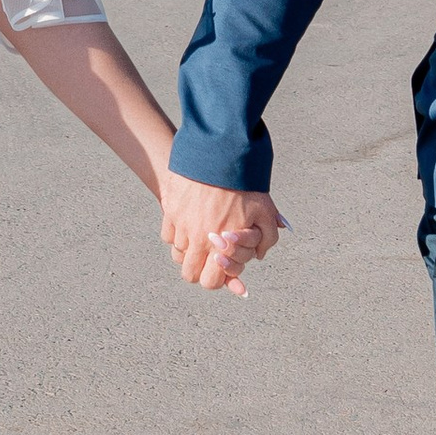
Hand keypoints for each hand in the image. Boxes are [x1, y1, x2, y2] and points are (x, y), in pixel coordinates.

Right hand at [159, 171, 287, 295]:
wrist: (222, 153)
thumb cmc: (245, 184)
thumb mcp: (265, 211)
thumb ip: (267, 238)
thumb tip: (258, 256)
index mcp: (222, 244)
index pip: (210, 281)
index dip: (216, 280)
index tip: (220, 268)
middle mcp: (199, 238)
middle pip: (188, 273)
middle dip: (199, 270)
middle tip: (209, 258)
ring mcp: (182, 223)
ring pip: (177, 253)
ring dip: (189, 250)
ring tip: (201, 237)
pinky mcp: (170, 209)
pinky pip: (168, 234)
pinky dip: (177, 234)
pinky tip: (189, 224)